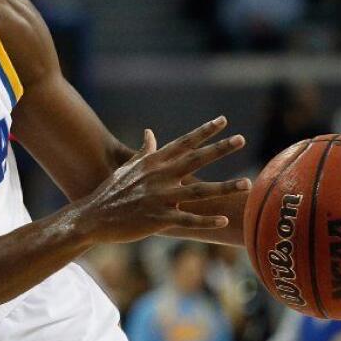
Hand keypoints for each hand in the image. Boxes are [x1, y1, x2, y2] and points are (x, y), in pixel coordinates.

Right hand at [80, 116, 249, 243]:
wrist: (93, 216)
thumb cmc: (111, 192)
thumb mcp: (127, 167)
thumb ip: (144, 151)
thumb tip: (150, 133)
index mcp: (153, 163)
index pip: (183, 143)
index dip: (204, 131)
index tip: (223, 120)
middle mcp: (159, 177)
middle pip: (195, 160)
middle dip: (219, 149)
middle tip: (241, 139)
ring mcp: (159, 198)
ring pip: (198, 191)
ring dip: (224, 187)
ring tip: (247, 182)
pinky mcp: (158, 219)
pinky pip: (187, 220)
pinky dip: (206, 220)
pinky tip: (224, 219)